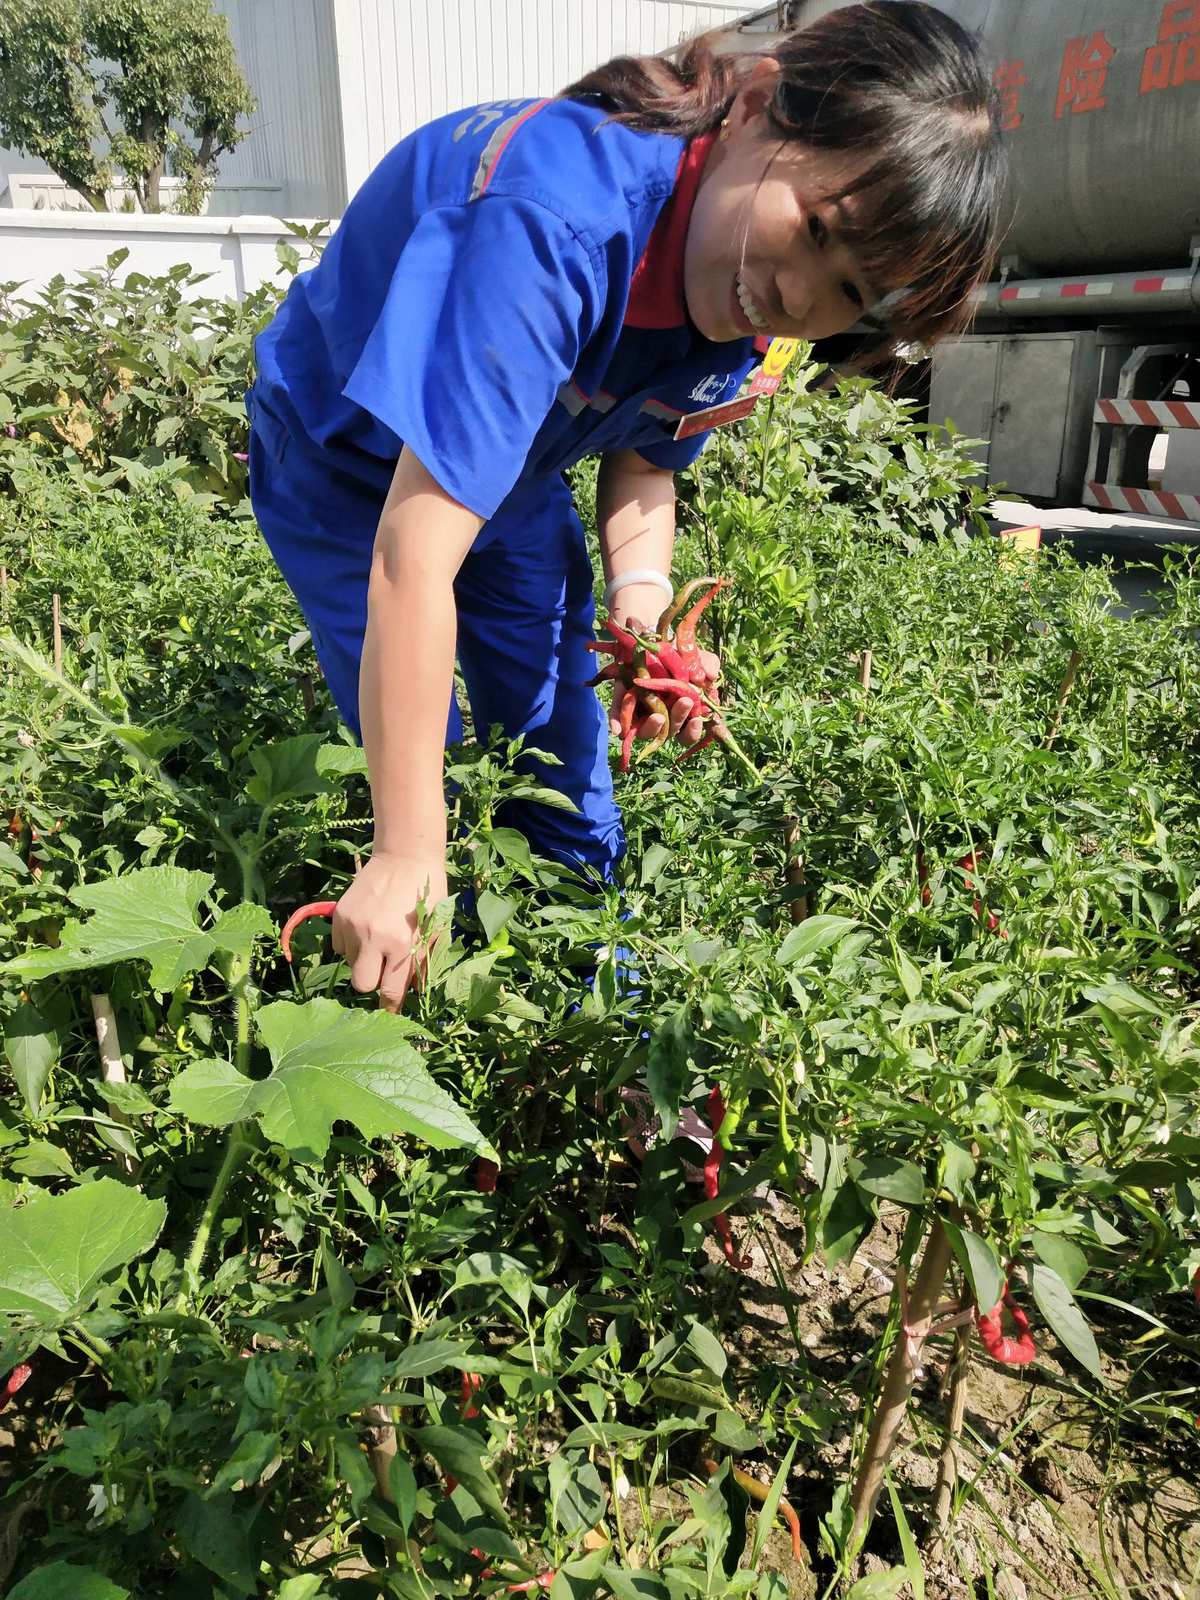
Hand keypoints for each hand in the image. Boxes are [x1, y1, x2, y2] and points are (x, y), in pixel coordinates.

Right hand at [331, 849, 447, 1011]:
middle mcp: (374, 938)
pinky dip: (350, 944)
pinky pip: (339, 946)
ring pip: (349, 964)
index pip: (390, 991)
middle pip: (361, 984)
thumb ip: (422, 964)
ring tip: (377, 940)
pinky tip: (365, 930)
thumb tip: (413, 993)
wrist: (405, 857)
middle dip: (372, 982)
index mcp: (402, 944)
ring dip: (362, 960)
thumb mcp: (434, 930)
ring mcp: (353, 926)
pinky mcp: (340, 915)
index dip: (390, 1005)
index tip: (389, 1011)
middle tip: (382, 969)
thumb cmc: (427, 894)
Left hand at [606, 614, 719, 748]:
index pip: (687, 733)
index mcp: (680, 713)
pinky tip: (617, 731)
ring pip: (644, 730)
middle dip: (678, 719)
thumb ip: (707, 665)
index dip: (692, 732)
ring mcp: (641, 713)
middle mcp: (661, 717)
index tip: (697, 721)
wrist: (652, 640)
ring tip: (658, 717)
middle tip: (684, 701)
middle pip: (669, 731)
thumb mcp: (695, 657)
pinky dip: (616, 722)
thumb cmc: (677, 656)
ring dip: (652, 728)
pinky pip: (617, 715)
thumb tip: (711, 676)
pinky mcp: (621, 702)